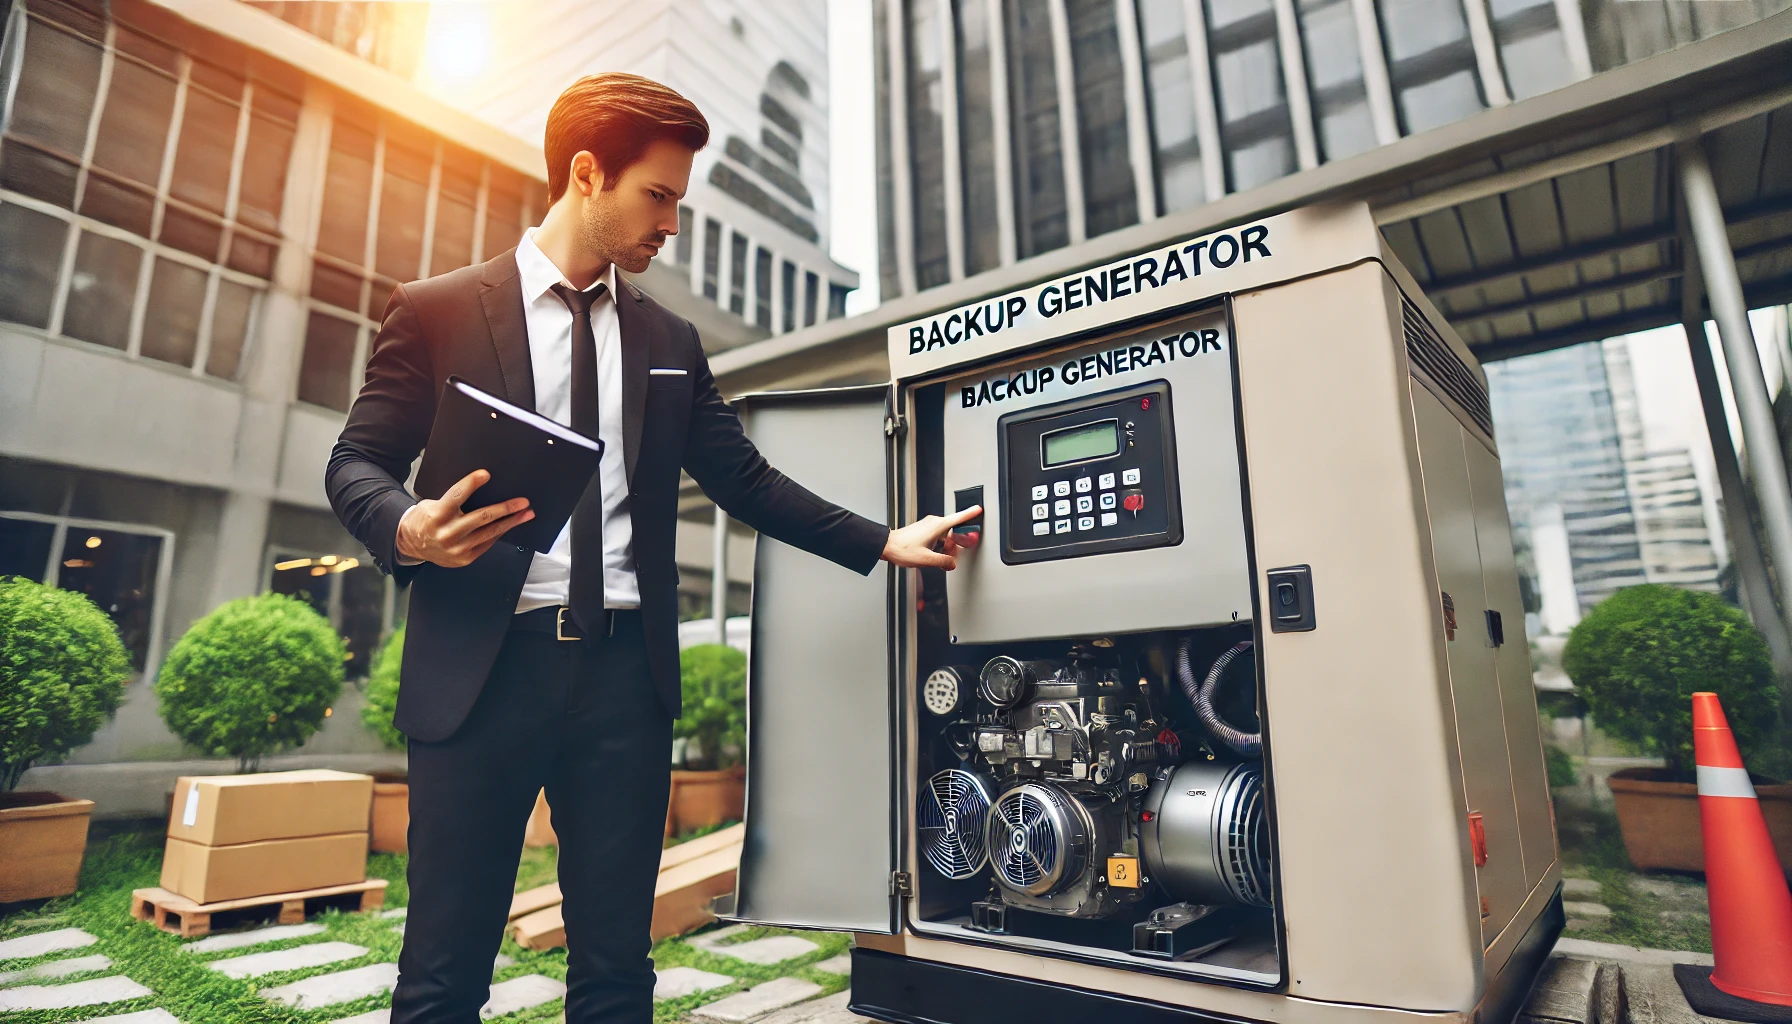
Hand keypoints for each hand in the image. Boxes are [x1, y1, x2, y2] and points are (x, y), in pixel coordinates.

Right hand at [396, 469, 533, 567]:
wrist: (411, 544)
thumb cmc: (426, 519)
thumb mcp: (432, 504)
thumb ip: (454, 499)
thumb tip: (482, 488)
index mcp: (437, 515)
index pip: (456, 495)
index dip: (471, 483)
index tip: (486, 474)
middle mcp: (448, 533)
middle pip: (482, 517)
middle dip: (505, 508)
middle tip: (522, 502)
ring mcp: (457, 548)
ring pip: (490, 532)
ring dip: (511, 522)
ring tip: (526, 514)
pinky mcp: (464, 558)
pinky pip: (487, 543)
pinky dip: (500, 533)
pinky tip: (510, 525)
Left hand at [882, 506, 981, 569]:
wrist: (887, 546)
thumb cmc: (902, 549)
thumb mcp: (926, 559)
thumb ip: (944, 562)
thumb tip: (952, 563)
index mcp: (937, 526)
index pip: (959, 518)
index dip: (970, 513)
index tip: (979, 509)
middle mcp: (934, 523)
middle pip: (955, 531)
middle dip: (955, 545)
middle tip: (950, 557)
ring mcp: (929, 526)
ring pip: (947, 535)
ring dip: (947, 547)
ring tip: (938, 558)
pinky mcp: (925, 530)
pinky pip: (939, 537)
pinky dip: (940, 545)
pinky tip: (934, 555)